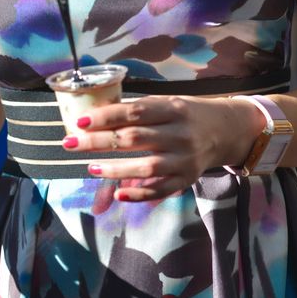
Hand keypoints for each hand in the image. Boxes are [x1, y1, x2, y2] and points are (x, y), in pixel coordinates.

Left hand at [61, 95, 264, 201]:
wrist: (227, 130)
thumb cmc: (185, 115)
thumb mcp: (167, 103)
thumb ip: (137, 110)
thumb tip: (94, 115)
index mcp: (173, 109)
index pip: (134, 112)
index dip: (104, 117)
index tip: (79, 122)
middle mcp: (179, 134)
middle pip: (133, 139)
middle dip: (97, 142)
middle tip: (69, 144)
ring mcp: (184, 159)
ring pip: (145, 167)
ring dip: (114, 169)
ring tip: (90, 168)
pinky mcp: (187, 179)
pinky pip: (160, 189)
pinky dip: (139, 195)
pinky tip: (119, 195)